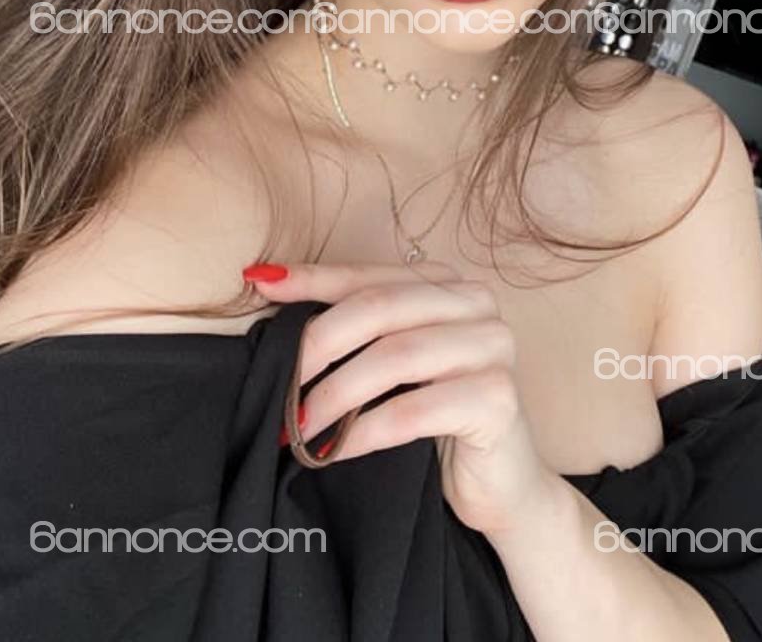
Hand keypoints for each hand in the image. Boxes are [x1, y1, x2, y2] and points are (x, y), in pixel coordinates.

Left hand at [244, 260, 555, 535]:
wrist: (501, 485)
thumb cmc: (435, 418)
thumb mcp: (391, 364)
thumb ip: (350, 326)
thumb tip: (268, 284)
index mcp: (449, 284)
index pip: (370, 275)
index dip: (314, 280)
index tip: (260, 286)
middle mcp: (478, 304)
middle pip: (380, 308)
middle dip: (319, 344)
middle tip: (277, 385)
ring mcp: (494, 347)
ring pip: (395, 356)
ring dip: (335, 394)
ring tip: (298, 426)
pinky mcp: (498, 399)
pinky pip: (413, 410)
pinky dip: (363, 431)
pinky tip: (334, 450)